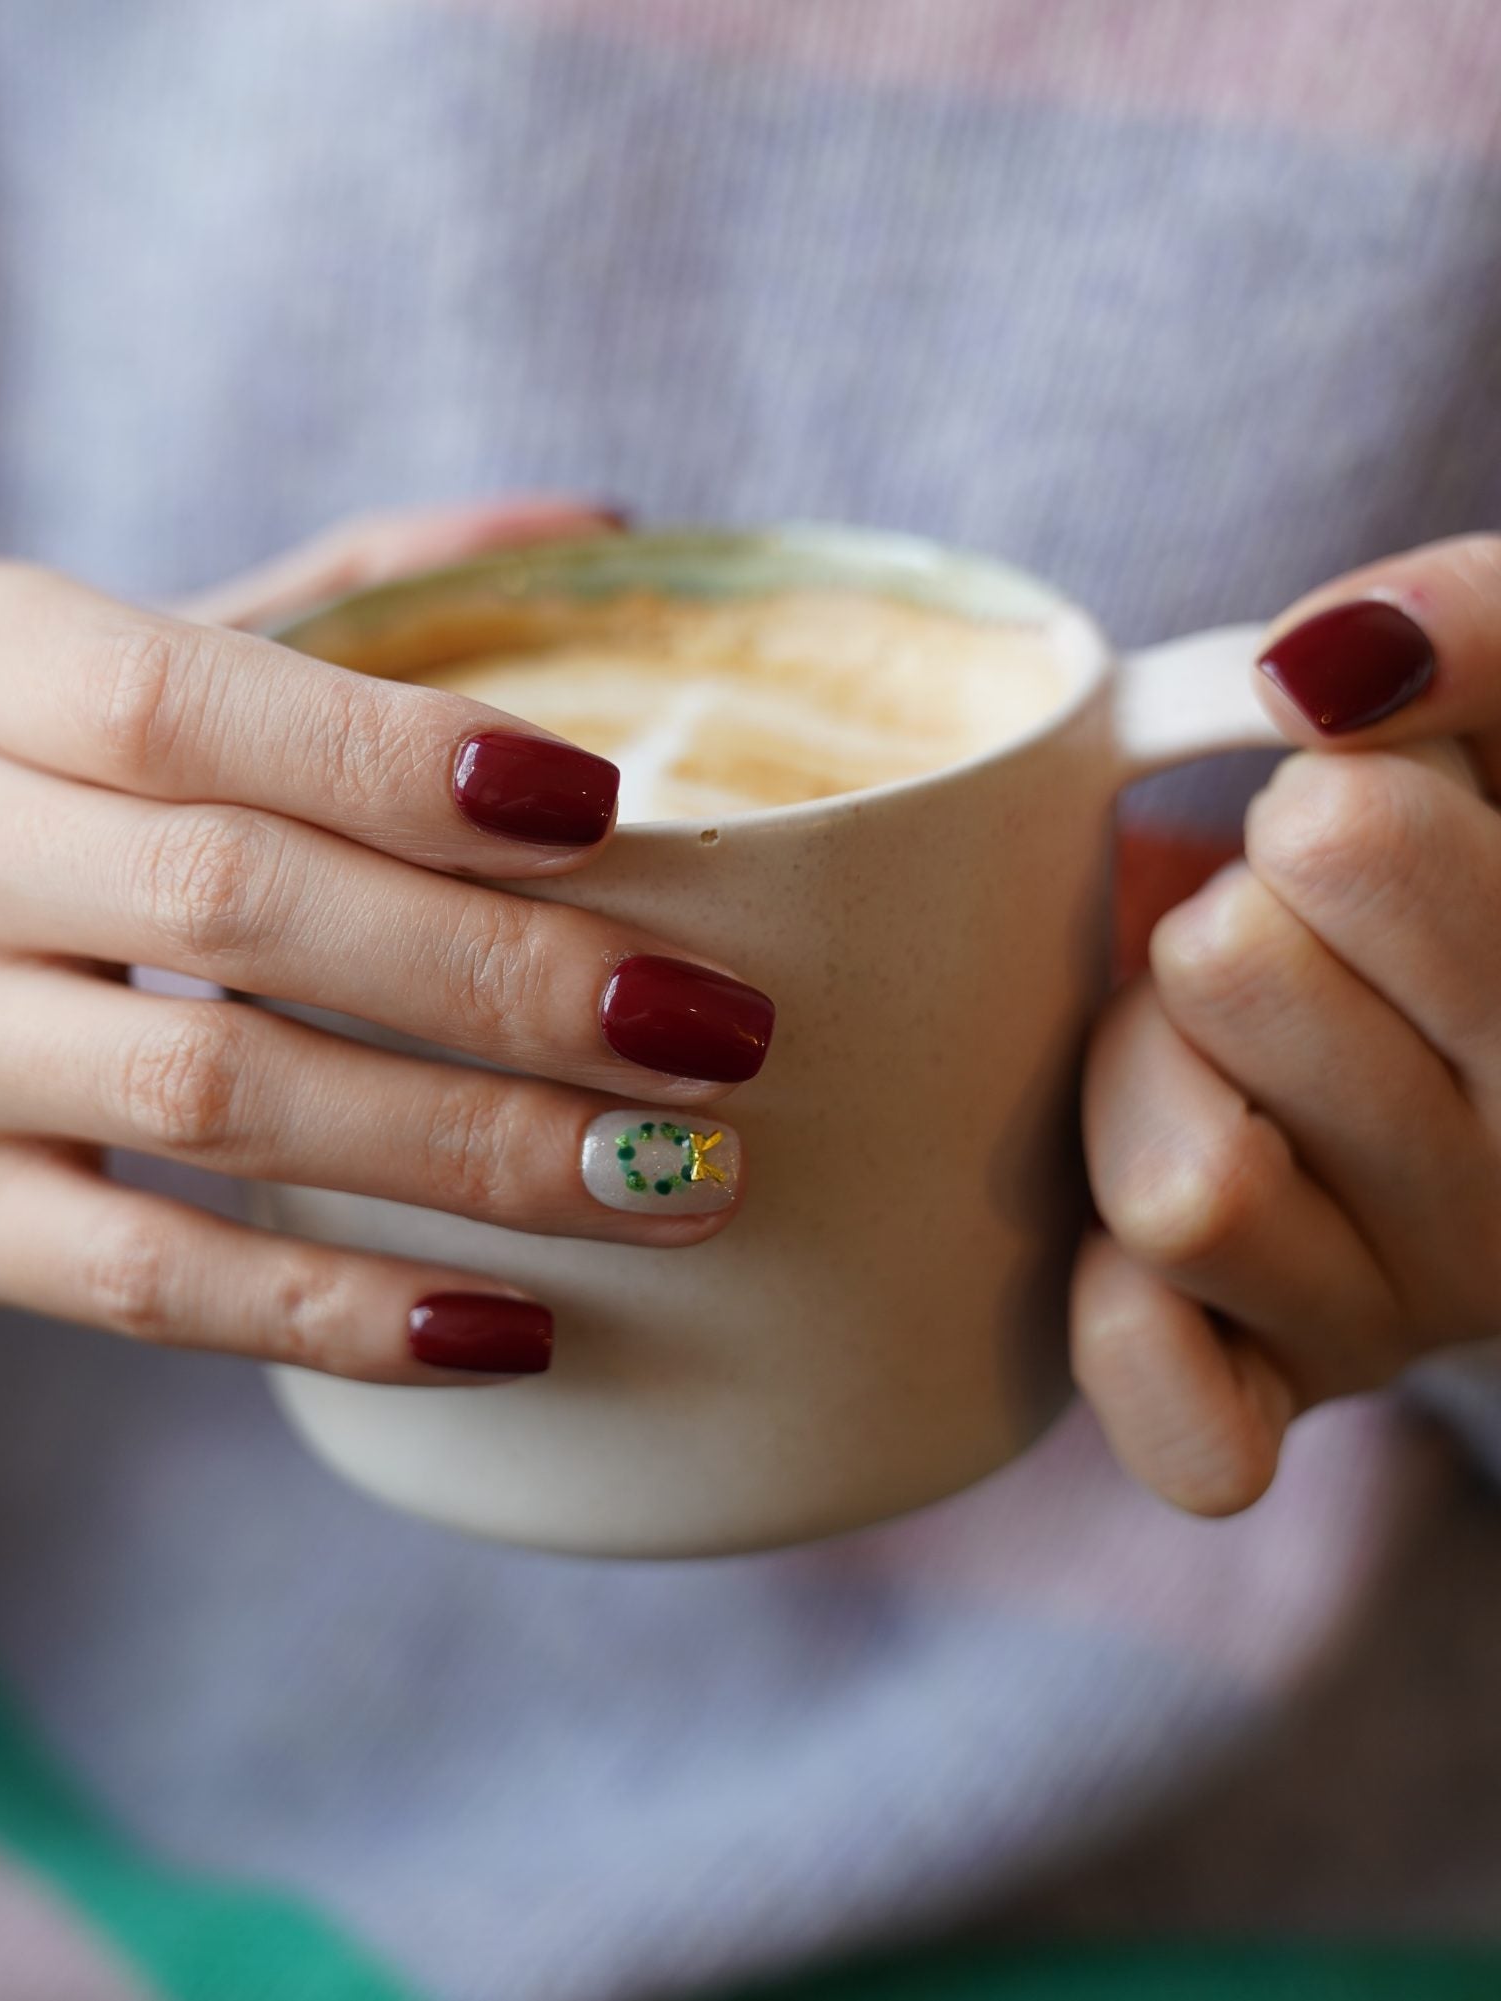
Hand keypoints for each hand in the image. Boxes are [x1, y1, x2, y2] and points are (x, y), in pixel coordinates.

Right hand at [0, 499, 767, 1383]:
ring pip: (218, 1098)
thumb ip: (335, 600)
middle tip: (713, 1028)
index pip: (192, 701)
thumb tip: (598, 531)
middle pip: (241, 905)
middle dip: (503, 976)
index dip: (399, 759)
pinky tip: (509, 1331)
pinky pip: (147, 1284)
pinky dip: (337, 1315)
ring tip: (675, 1177)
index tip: (603, 808)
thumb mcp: (94, 653)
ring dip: (471, 1147)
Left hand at [1075, 534, 1500, 1514]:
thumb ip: (1473, 635)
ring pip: (1183, 1188)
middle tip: (1282, 953)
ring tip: (1224, 1068)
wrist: (1426, 993)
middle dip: (1221, 924)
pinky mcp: (1287, 1397)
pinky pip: (1188, 1426)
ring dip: (1147, 1082)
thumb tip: (1319, 664)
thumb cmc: (1468, 839)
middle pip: (1229, 977)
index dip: (1325, 810)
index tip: (1368, 842)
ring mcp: (1412, 1318)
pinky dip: (1136, 1324)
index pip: (1341, 844)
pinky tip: (1152, 1242)